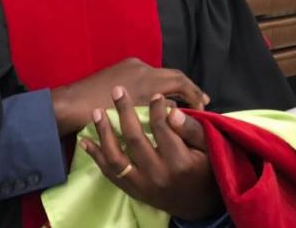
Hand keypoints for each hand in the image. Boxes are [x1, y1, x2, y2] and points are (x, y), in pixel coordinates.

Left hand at [52, 58, 208, 135]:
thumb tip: (176, 108)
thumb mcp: (135, 117)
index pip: (181, 81)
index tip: (204, 106)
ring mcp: (131, 66)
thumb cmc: (101, 115)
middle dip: (188, 88)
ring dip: (173, 87)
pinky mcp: (122, 68)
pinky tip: (158, 97)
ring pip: (160, 75)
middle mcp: (142, 67)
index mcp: (147, 78)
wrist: (71, 105)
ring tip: (182, 101)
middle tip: (200, 101)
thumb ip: (159, 112)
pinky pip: (148, 75)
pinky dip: (159, 85)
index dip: (195, 93)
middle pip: (173, 75)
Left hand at [80, 87, 223, 221]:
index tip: (154, 95)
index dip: (156, 109)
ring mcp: (142, 185)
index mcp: (179, 162)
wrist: (198, 205)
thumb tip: (172, 111)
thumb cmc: (205, 170)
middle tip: (118, 90)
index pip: (162, 129)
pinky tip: (86, 141)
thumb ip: (192, 130)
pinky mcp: (132, 190)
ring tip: (97, 112)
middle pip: (134, 139)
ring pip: (116, 158)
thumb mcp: (209, 149)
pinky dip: (96, 156)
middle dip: (124, 112)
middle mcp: (157, 175)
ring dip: (104, 133)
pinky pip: (110, 173)